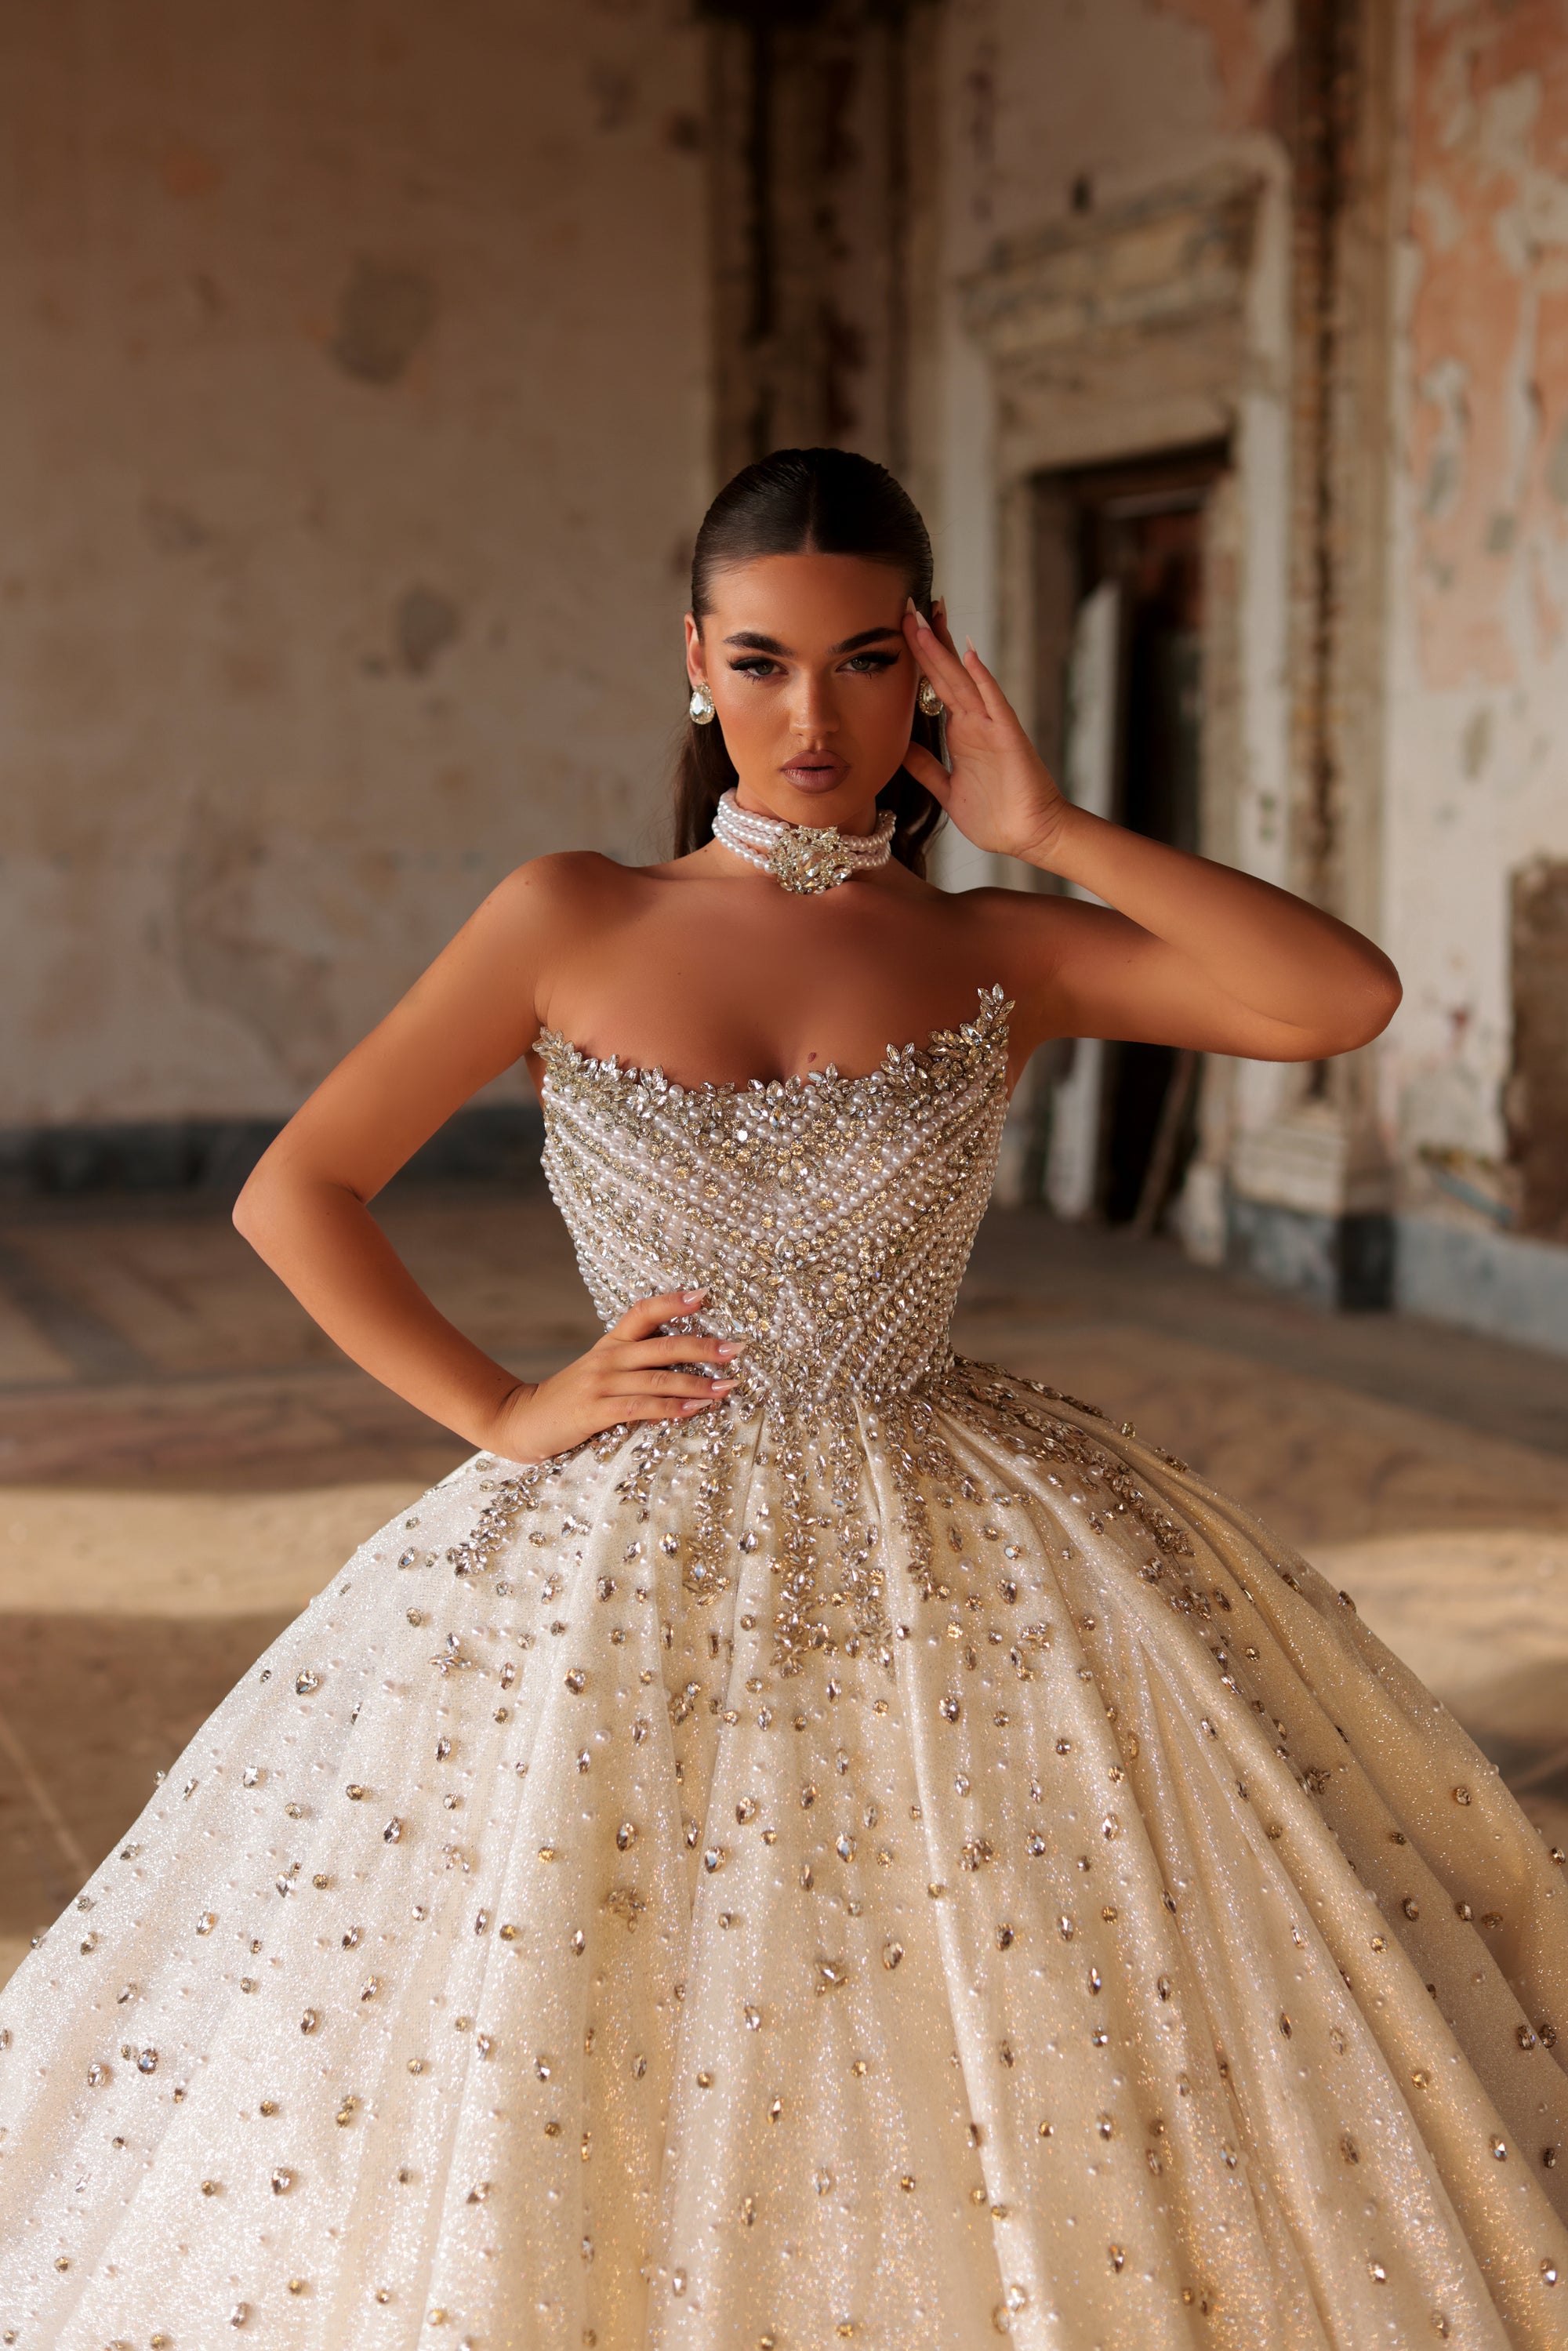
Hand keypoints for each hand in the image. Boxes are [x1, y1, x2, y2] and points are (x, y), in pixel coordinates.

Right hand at [482, 1288, 741, 1462]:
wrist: (523, 1421)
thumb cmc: (572, 1397)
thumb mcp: (601, 1370)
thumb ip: (635, 1362)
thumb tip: (686, 1359)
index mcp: (611, 1343)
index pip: (644, 1311)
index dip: (674, 1301)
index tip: (706, 1294)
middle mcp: (608, 1358)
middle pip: (663, 1346)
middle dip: (705, 1347)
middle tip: (738, 1349)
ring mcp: (600, 1384)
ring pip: (658, 1380)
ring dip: (698, 1384)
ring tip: (728, 1387)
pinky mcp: (594, 1412)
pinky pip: (640, 1408)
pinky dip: (671, 1409)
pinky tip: (694, 1410)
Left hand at [901, 599, 1070, 865]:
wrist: (1030, 837)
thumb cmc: (994, 816)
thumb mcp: (946, 790)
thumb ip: (925, 767)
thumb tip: (899, 748)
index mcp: (959, 733)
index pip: (933, 687)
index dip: (917, 659)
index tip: (900, 629)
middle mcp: (974, 723)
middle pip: (945, 673)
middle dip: (926, 640)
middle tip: (907, 604)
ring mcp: (992, 727)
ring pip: (963, 680)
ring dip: (945, 650)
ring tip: (927, 617)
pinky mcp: (1009, 738)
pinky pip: (994, 703)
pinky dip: (983, 679)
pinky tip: (970, 655)